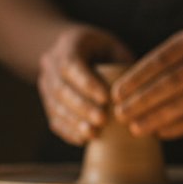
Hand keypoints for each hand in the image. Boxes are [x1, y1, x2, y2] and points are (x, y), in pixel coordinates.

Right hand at [38, 25, 132, 144]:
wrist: (73, 49)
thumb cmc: (102, 49)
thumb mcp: (113, 47)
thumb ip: (121, 63)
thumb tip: (136, 89)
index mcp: (68, 44)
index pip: (71, 64)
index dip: (87, 83)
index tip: (106, 98)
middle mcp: (50, 63)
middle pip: (61, 88)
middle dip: (81, 106)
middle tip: (101, 120)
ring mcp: (46, 83)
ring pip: (55, 106)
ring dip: (74, 122)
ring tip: (92, 134)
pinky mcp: (47, 101)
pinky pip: (53, 118)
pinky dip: (67, 130)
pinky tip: (82, 139)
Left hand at [112, 29, 182, 139]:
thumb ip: (167, 64)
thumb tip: (126, 89)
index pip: (157, 61)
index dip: (134, 79)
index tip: (115, 94)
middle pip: (168, 84)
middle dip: (140, 101)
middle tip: (119, 114)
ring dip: (155, 118)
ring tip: (134, 128)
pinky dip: (177, 127)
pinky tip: (159, 133)